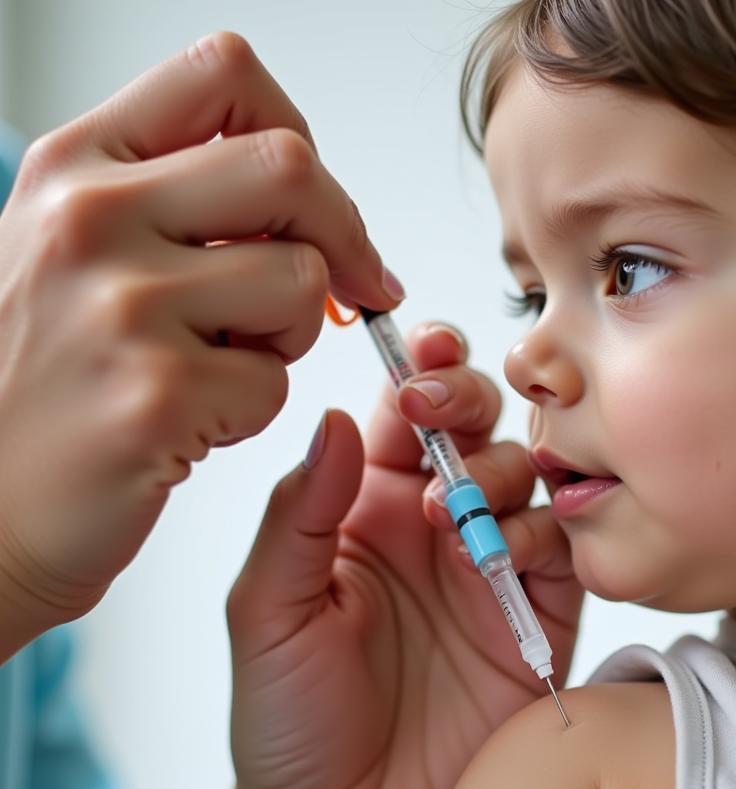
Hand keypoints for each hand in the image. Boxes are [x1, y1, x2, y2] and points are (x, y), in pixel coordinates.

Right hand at [0, 32, 400, 655]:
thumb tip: (302, 199)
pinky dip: (255, 409)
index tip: (313, 207)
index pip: (223, 76)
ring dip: (292, 334)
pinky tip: (193, 422)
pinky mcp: (155, 397)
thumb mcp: (70, 253)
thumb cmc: (40, 385)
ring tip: (226, 365)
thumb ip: (169, 204)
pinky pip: (275, 383)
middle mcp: (89, 220)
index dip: (296, 135)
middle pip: (289, 168)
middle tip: (353, 288)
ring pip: (301, 282)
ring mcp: (120, 308)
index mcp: (74, 168)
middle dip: (343, 236)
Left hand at [225, 323, 583, 788]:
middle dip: (469, 402)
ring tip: (459, 516)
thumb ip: (298, 517)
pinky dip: (552, 534)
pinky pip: (567, 553)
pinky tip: (517, 550)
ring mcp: (494, 573)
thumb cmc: (289, 723)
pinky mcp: (540, 623)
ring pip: (530, 478)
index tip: (418, 352)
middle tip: (442, 415)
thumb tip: (339, 420)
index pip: (406, 413)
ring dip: (504, 472)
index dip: (420, 372)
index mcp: (370, 512)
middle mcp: (438, 530)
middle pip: (478, 428)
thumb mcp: (267, 615)